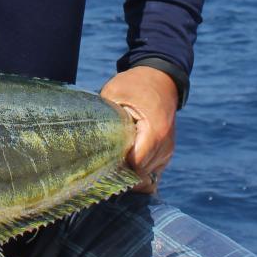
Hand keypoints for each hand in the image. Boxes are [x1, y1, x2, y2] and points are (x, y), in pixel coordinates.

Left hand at [100, 65, 178, 194]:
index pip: (136, 164)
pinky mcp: (166, 154)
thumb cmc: (135, 84)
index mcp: (155, 131)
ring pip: (146, 176)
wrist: (161, 80)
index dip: (117, 166)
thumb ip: (105, 117)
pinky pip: (151, 173)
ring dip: (129, 171)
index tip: (102, 158)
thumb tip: (88, 140)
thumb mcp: (115, 92)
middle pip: (140, 174)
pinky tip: (124, 159)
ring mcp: (168, 151)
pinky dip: (137, 170)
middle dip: (121, 171)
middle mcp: (165, 145)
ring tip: (113, 156)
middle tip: (102, 159)